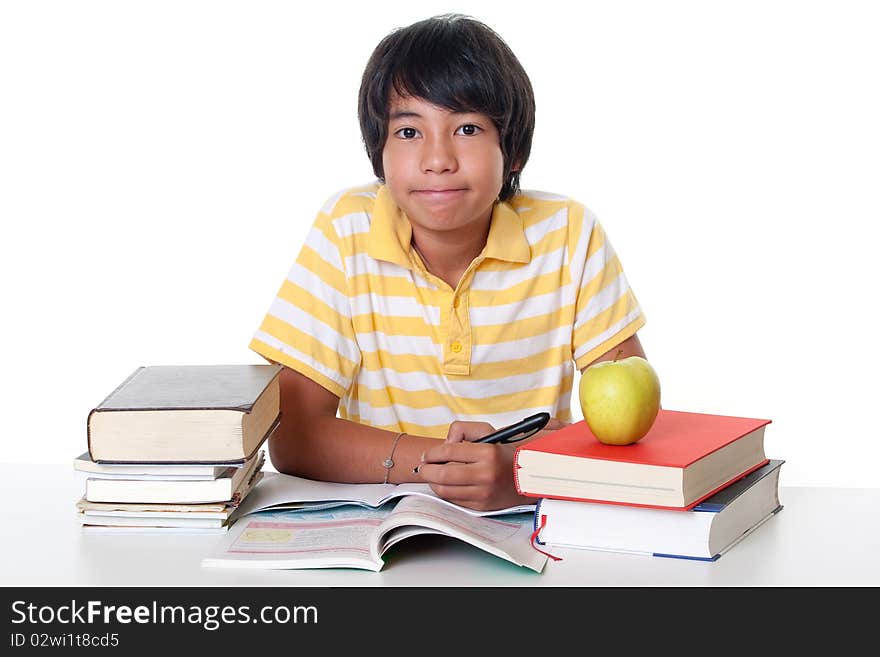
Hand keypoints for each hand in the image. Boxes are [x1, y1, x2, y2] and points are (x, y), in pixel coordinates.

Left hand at [415, 417, 568, 510]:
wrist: (529, 476)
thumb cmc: (505, 452)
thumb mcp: (488, 432)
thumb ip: (463, 430)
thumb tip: (446, 443)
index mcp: (488, 453)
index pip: (448, 452)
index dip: (431, 453)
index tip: (426, 454)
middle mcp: (486, 474)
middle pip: (442, 474)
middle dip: (426, 470)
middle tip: (422, 467)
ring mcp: (484, 493)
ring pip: (445, 490)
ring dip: (433, 482)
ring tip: (432, 475)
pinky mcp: (482, 506)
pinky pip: (454, 501)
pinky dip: (445, 493)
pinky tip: (445, 485)